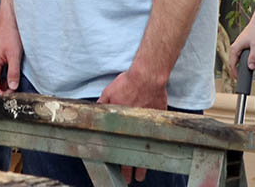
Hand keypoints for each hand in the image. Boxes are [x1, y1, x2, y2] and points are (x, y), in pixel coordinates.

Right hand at [0, 13, 22, 94]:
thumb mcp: (14, 55)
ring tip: (14, 90)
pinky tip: (12, 82)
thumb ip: (13, 72)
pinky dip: (3, 82)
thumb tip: (13, 87)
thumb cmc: (10, 35)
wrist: (8, 22)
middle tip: (14, 96)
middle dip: (1, 94)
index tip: (10, 99)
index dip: (0, 96)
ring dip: (3, 88)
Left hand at [98, 68, 167, 182]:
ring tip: (141, 176)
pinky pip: (156, 136)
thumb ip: (103, 104)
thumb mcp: (109, 92)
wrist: (148, 77)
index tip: (118, 171)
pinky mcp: (159, 119)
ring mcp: (148, 124)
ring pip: (145, 150)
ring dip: (143, 164)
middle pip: (132, 153)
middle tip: (129, 179)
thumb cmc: (127, 83)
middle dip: (130, 168)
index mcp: (120, 121)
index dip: (118, 161)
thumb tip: (96, 110)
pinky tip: (154, 154)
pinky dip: (154, 146)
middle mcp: (134, 126)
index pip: (119, 147)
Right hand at [229, 13, 254, 78]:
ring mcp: (243, 48)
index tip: (238, 79)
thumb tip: (250, 67)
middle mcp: (238, 48)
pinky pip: (252, 56)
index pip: (232, 63)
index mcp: (235, 48)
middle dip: (252, 65)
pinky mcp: (248, 47)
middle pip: (243, 63)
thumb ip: (253, 57)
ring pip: (249, 60)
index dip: (235, 72)